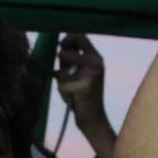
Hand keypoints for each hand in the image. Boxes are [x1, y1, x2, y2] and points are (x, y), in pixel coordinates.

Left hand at [56, 34, 116, 157]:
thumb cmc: (83, 97)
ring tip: (71, 90)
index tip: (62, 50)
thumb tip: (60, 44)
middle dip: (60, 65)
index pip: (78, 36)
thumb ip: (72, 60)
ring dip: (61, 81)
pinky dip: (63, 92)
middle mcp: (96, 63)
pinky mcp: (84, 86)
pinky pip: (61, 84)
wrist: (94, 120)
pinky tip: (72, 99)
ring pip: (61, 70)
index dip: (65, 41)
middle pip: (64, 52)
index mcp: (96, 58)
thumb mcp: (81, 74)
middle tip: (67, 76)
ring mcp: (91, 74)